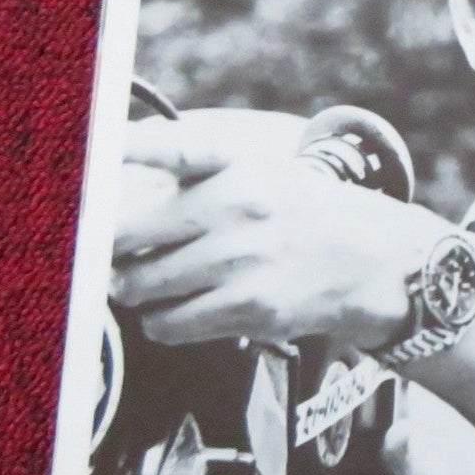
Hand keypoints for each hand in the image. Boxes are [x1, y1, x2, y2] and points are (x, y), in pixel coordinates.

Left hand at [111, 112, 447, 349]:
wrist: (383, 264)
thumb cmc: (310, 216)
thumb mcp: (262, 172)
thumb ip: (194, 171)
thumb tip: (117, 184)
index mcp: (237, 169)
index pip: (164, 150)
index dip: (115, 156)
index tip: (92, 167)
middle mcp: (237, 209)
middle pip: (122, 237)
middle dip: (113, 253)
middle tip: (125, 256)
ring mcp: (242, 262)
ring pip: (138, 287)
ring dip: (139, 291)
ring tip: (163, 285)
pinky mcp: (251, 309)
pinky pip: (169, 325)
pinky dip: (164, 322)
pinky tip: (187, 309)